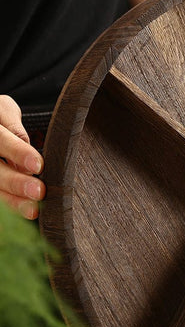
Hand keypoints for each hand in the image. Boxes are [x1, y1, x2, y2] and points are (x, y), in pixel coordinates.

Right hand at [0, 95, 45, 218]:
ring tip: (32, 210)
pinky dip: (8, 205)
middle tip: (39, 191)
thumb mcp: (4, 111)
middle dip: (15, 181)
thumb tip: (29, 158)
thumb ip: (16, 131)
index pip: (0, 138)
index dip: (18, 151)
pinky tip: (21, 215)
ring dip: (11, 201)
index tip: (37, 165)